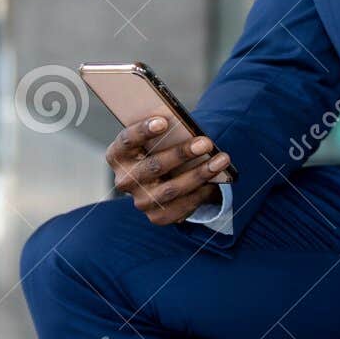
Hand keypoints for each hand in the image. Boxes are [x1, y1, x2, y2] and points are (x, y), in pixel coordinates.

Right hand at [106, 116, 233, 225]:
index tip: (164, 121)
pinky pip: (181, 206)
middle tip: (206, 142)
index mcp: (118, 154)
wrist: (162, 181)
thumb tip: (188, 128)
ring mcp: (140, 201)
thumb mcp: (157, 139)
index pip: (127, 141)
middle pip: (154, 166)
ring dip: (199, 174)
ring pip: (171, 189)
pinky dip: (200, 193)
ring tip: (221, 160)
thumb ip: (165, 133)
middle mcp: (124, 180)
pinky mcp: (156, 217)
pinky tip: (216, 182)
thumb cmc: (161, 148)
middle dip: (182, 154)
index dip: (143, 131)